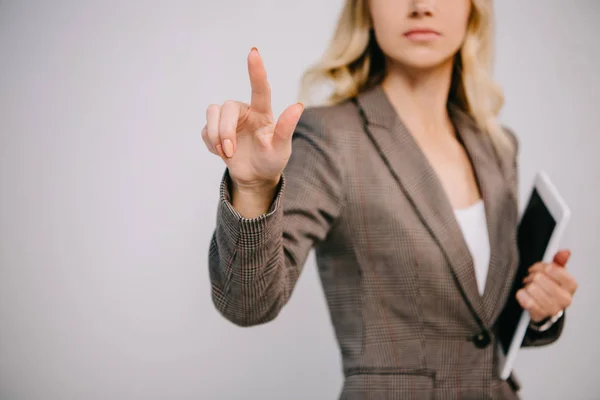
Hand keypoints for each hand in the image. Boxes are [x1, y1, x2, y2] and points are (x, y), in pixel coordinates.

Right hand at [201, 47, 303, 191]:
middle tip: (230, 152)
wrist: (255, 177)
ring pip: (212, 112)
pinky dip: (211, 144)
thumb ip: (286, 129)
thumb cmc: (272, 161)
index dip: (256, 70)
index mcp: (262, 112)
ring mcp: (228, 120)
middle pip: (227, 107)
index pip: (260, 88)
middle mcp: (244, 111)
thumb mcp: (281, 149)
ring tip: (227, 153)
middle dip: (224, 131)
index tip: (253, 53)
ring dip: (216, 136)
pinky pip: (205, 130)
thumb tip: (298, 106)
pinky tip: (222, 153)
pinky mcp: (215, 130)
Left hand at [516, 250, 577, 322]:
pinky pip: (523, 298)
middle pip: (539, 278)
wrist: (545, 308)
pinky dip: (521, 294)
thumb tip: (565, 252)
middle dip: (532, 276)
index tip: (538, 269)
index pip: (552, 269)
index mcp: (571, 285)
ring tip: (530, 288)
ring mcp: (553, 308)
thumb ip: (559, 261)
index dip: (540, 267)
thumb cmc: (550, 287)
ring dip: (527, 286)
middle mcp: (565, 298)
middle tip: (532, 280)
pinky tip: (526, 295)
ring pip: (531, 288)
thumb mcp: (556, 273)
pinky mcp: (539, 314)